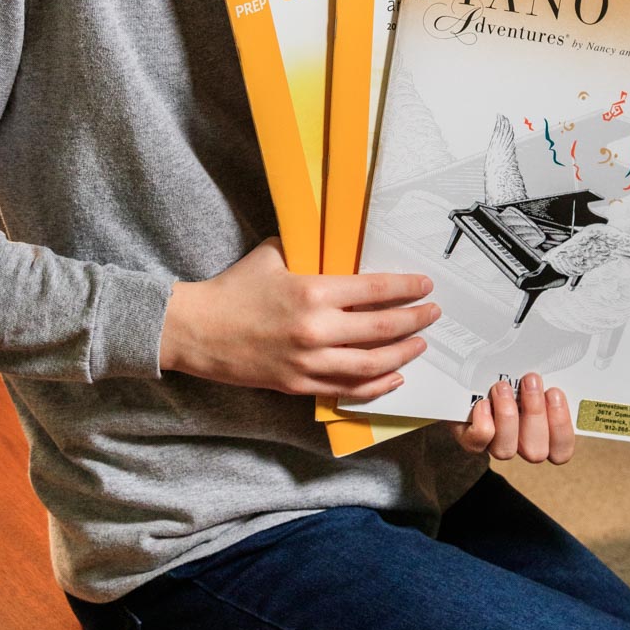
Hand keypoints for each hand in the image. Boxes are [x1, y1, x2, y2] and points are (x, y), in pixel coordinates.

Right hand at [158, 237, 438, 401]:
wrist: (197, 331)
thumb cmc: (235, 288)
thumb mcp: (274, 254)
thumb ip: (310, 249)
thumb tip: (338, 240)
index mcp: (313, 292)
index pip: (374, 289)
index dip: (406, 288)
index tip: (425, 285)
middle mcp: (316, 330)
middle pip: (382, 329)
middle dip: (415, 321)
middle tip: (433, 314)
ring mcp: (309, 363)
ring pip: (371, 365)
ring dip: (403, 355)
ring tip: (420, 344)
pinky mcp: (299, 385)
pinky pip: (347, 389)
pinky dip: (376, 386)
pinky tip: (393, 378)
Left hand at [451, 372, 574, 462]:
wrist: (467, 380)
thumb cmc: (506, 373)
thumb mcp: (526, 372)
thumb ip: (543, 376)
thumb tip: (565, 353)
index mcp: (543, 433)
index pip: (561, 449)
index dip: (561, 426)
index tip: (555, 393)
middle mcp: (520, 444)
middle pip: (535, 451)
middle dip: (535, 413)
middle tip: (531, 380)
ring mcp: (494, 444)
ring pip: (506, 450)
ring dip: (508, 416)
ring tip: (503, 387)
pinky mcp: (470, 440)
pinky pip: (478, 443)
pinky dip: (483, 423)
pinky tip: (483, 402)